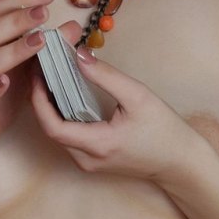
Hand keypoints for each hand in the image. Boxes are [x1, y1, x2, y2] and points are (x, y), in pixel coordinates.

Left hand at [27, 19, 197, 182]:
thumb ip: (106, 76)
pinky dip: (63, 116)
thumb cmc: (164, 131)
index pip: (52, 126)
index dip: (39, 100)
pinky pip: (69, 138)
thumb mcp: (138, 97)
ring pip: (58, 135)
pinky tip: (65, 96)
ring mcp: (89, 163)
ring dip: (50, 108)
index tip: (38, 74)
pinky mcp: (93, 161)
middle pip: (50, 130)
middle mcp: (87, 159)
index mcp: (97, 145)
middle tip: (42, 70)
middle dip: (41, 99)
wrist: (180, 162)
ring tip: (51, 78)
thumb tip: (78, 56)